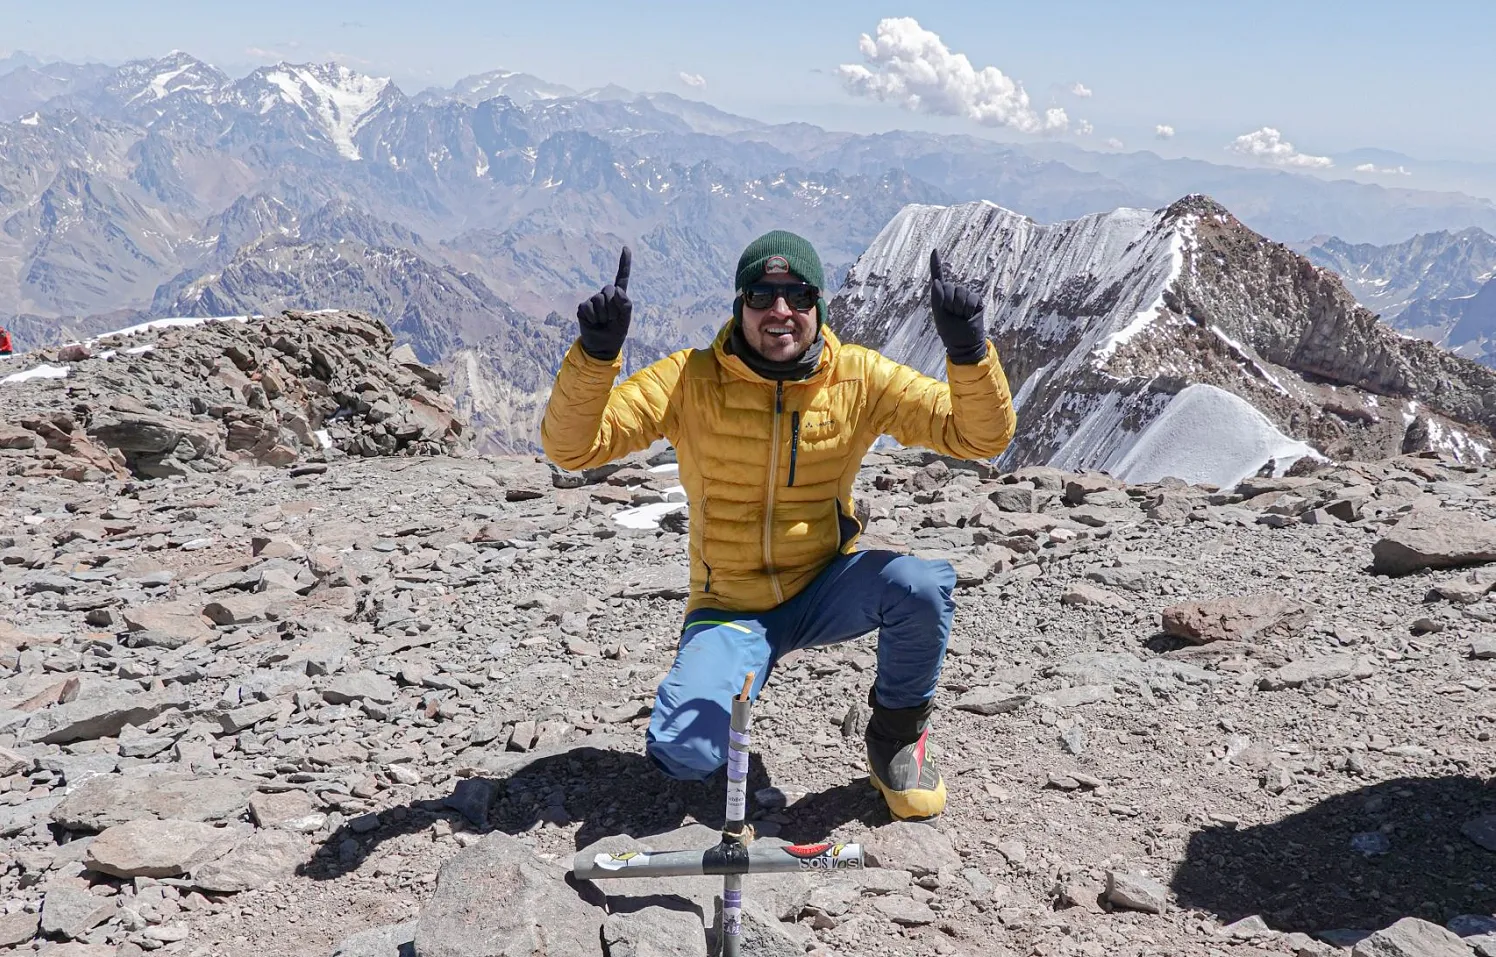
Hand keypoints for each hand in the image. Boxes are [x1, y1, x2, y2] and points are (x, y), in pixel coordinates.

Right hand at [577, 246, 631, 360]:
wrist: (602, 346)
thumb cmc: (615, 331)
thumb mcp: (625, 319)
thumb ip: (625, 303)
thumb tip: (616, 289)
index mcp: (618, 296)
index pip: (622, 276)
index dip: (624, 263)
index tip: (625, 248)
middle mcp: (605, 295)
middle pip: (609, 291)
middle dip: (612, 308)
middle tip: (611, 319)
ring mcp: (593, 300)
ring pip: (599, 301)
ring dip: (603, 315)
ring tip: (603, 322)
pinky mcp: (583, 307)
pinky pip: (589, 308)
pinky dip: (593, 318)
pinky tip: (594, 323)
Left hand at [929, 249, 987, 364]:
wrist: (965, 343)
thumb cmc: (950, 331)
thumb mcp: (939, 315)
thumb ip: (937, 298)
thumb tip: (937, 282)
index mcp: (941, 296)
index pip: (938, 277)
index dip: (936, 264)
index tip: (935, 250)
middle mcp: (954, 293)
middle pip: (949, 287)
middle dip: (948, 303)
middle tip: (952, 315)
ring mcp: (966, 296)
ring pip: (960, 293)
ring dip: (959, 308)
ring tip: (961, 317)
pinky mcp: (976, 300)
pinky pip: (971, 298)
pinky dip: (968, 309)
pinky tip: (969, 316)